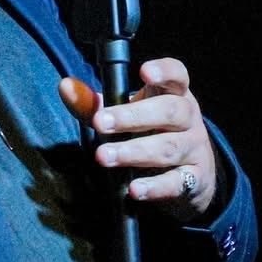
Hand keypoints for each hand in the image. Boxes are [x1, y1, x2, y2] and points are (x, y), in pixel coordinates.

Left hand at [59, 58, 218, 219]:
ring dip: (134, 152)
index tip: (143, 72)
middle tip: (100, 123)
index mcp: (175, 94)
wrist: (191, 174)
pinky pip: (176, 183)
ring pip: (168, 148)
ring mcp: (195, 149)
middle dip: (132, 116)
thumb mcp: (128, 115)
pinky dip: (154, 187)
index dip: (164, 71)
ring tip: (104, 157)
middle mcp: (189, 119)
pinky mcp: (195, 180)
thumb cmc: (152, 134)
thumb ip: (96, 104)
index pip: (177, 75)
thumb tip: (66, 87)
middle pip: (170, 111)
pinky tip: (133, 189)